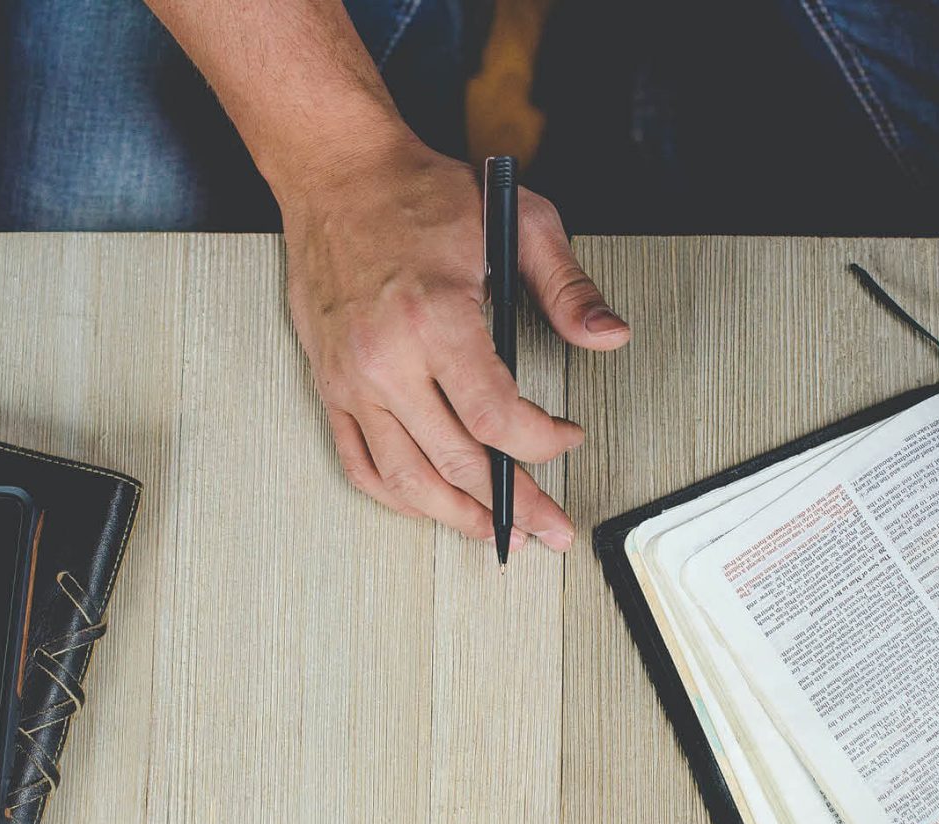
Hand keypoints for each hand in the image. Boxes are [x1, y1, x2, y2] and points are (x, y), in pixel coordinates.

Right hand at [279, 135, 629, 549]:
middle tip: (551, 526)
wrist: (338, 174)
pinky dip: (400, 497)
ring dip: (456, 518)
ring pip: (406, 479)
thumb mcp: (517, 221)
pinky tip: (433, 506)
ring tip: (498, 534)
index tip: (568, 438)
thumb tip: (608, 335)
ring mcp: (352, 379)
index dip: (542, 444)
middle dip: (515, 503)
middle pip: (457, 462)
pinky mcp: (330, 385)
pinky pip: (361, 464)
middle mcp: (385, 358)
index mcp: (434, 318)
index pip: (496, 417)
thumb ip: (567, 286)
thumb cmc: (419, 194)